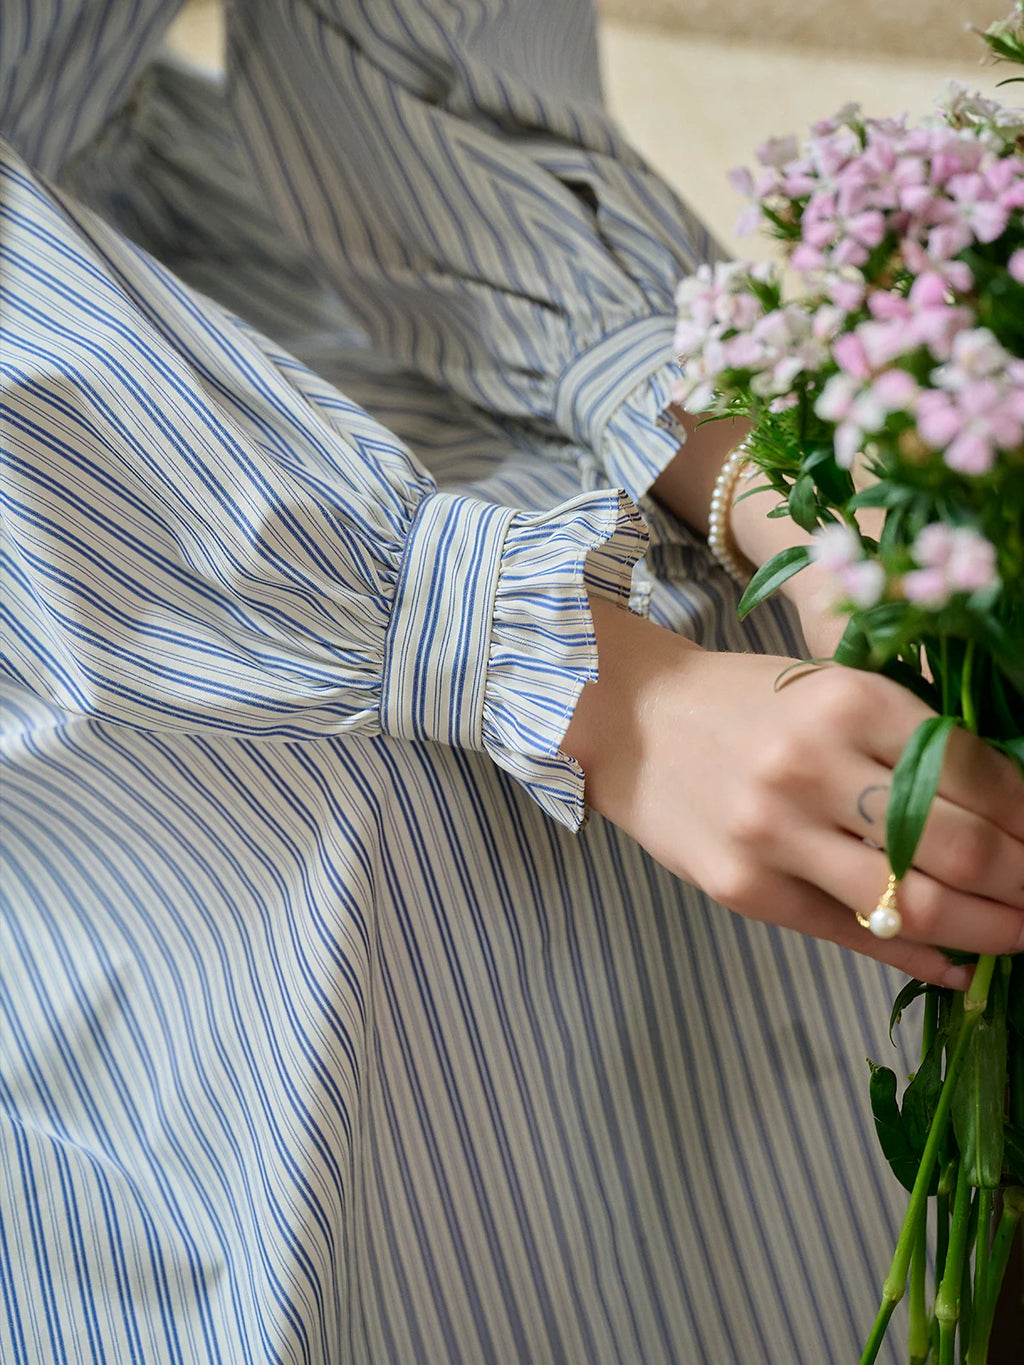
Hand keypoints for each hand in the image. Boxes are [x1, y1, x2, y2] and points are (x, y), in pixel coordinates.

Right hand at [563, 598, 1023, 987]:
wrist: (628, 719)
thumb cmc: (741, 700)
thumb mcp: (831, 687)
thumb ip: (907, 742)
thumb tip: (1006, 813)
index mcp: (849, 699)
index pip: (977, 772)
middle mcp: (813, 765)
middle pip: (959, 846)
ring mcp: (774, 833)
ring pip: (914, 903)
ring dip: (989, 929)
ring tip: (1020, 935)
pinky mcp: (744, 887)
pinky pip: (851, 934)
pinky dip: (917, 957)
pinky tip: (955, 964)